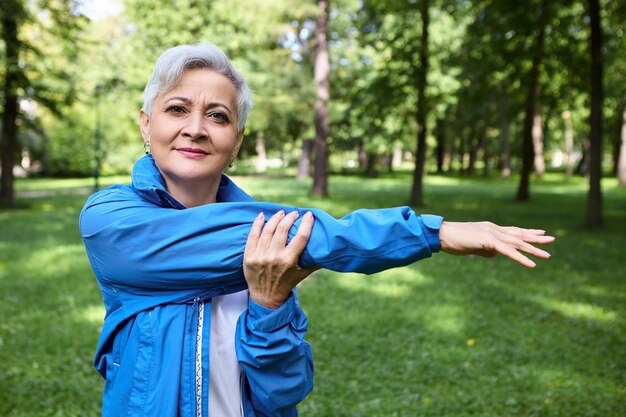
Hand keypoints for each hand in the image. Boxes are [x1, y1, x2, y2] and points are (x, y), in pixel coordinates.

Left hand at [244, 210, 318, 308]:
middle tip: (294, 213)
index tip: (309, 214)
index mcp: (289, 261)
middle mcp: (275, 257)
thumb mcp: (303, 273)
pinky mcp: (249, 256)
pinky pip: (253, 235)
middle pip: (283, 229)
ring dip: (276, 218)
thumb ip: (315, 262)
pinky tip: (262, 215)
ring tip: (281, 213)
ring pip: (269, 229)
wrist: (265, 297)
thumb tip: (329, 250)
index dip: (306, 223)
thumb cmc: (287, 283)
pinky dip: (257, 223)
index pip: (301, 237)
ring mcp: (260, 256)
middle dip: (290, 217)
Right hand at [439, 221, 554, 267]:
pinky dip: (521, 258)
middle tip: (552, 239)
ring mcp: (492, 234)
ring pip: (517, 243)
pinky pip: (509, 252)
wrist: (442, 234)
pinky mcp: (488, 241)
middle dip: (536, 238)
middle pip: (519, 234)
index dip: (528, 232)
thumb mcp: (473, 246)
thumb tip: (495, 255)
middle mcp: (494, 229)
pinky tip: (531, 265)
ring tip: (547, 256)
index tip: (541, 232)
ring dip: (533, 250)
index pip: (513, 230)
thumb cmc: (454, 240)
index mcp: (491, 229)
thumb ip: (486, 249)